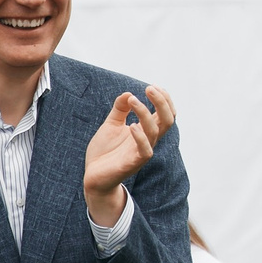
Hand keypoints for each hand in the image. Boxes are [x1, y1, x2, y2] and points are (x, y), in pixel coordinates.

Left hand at [84, 87, 175, 226]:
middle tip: (149, 88)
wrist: (93, 176)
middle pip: (168, 120)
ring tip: (132, 101)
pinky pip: (145, 151)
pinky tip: (131, 125)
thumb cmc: (105, 152)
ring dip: (145, 113)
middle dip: (162, 102)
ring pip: (156, 132)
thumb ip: (119, 109)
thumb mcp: (111, 125)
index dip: (164, 99)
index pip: (166, 114)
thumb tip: (128, 93)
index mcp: (146, 131)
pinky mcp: (133, 163)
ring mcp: (141, 152)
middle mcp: (148, 140)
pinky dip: (141, 136)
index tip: (152, 86)